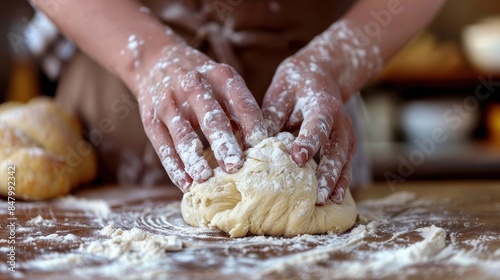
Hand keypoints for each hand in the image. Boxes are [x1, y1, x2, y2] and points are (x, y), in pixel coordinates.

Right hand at [133, 42, 266, 191]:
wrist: (154, 60)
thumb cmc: (201, 80)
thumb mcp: (222, 83)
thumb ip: (239, 111)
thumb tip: (258, 147)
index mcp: (221, 76)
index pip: (242, 103)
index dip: (253, 126)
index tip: (261, 148)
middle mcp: (194, 85)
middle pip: (212, 118)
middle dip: (224, 144)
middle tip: (235, 166)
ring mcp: (169, 101)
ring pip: (183, 134)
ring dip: (194, 158)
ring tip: (205, 178)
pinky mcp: (150, 118)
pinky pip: (163, 145)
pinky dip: (174, 167)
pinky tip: (185, 183)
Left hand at [262, 44, 355, 205]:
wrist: (320, 75)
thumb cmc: (293, 88)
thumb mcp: (279, 96)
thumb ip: (270, 119)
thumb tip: (252, 146)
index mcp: (322, 105)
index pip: (317, 125)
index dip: (308, 142)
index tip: (298, 159)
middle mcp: (340, 121)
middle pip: (336, 150)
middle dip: (327, 174)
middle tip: (317, 196)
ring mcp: (346, 135)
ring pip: (344, 161)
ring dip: (336, 183)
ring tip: (326, 202)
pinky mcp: (346, 146)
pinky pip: (346, 166)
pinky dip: (341, 182)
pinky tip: (335, 199)